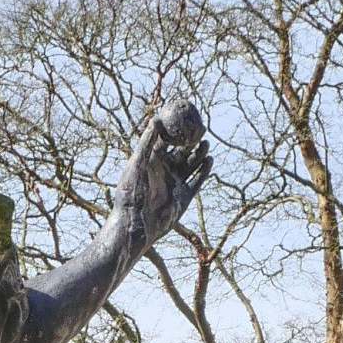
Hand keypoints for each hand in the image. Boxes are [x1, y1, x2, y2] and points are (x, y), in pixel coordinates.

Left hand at [115, 99, 210, 248]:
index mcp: (152, 162)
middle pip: (181, 152)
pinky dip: (203, 171)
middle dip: (191, 141)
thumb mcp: (138, 163)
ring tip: (206, 143)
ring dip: (199, 154)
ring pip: (191, 165)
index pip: (166, 141)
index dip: (175, 129)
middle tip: (201, 129)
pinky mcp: (184, 198)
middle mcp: (164, 172)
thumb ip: (147, 142)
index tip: (184, 118)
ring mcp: (175, 184)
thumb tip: (156, 118)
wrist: (137, 225)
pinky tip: (210, 160)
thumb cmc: (132, 193)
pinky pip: (197, 181)